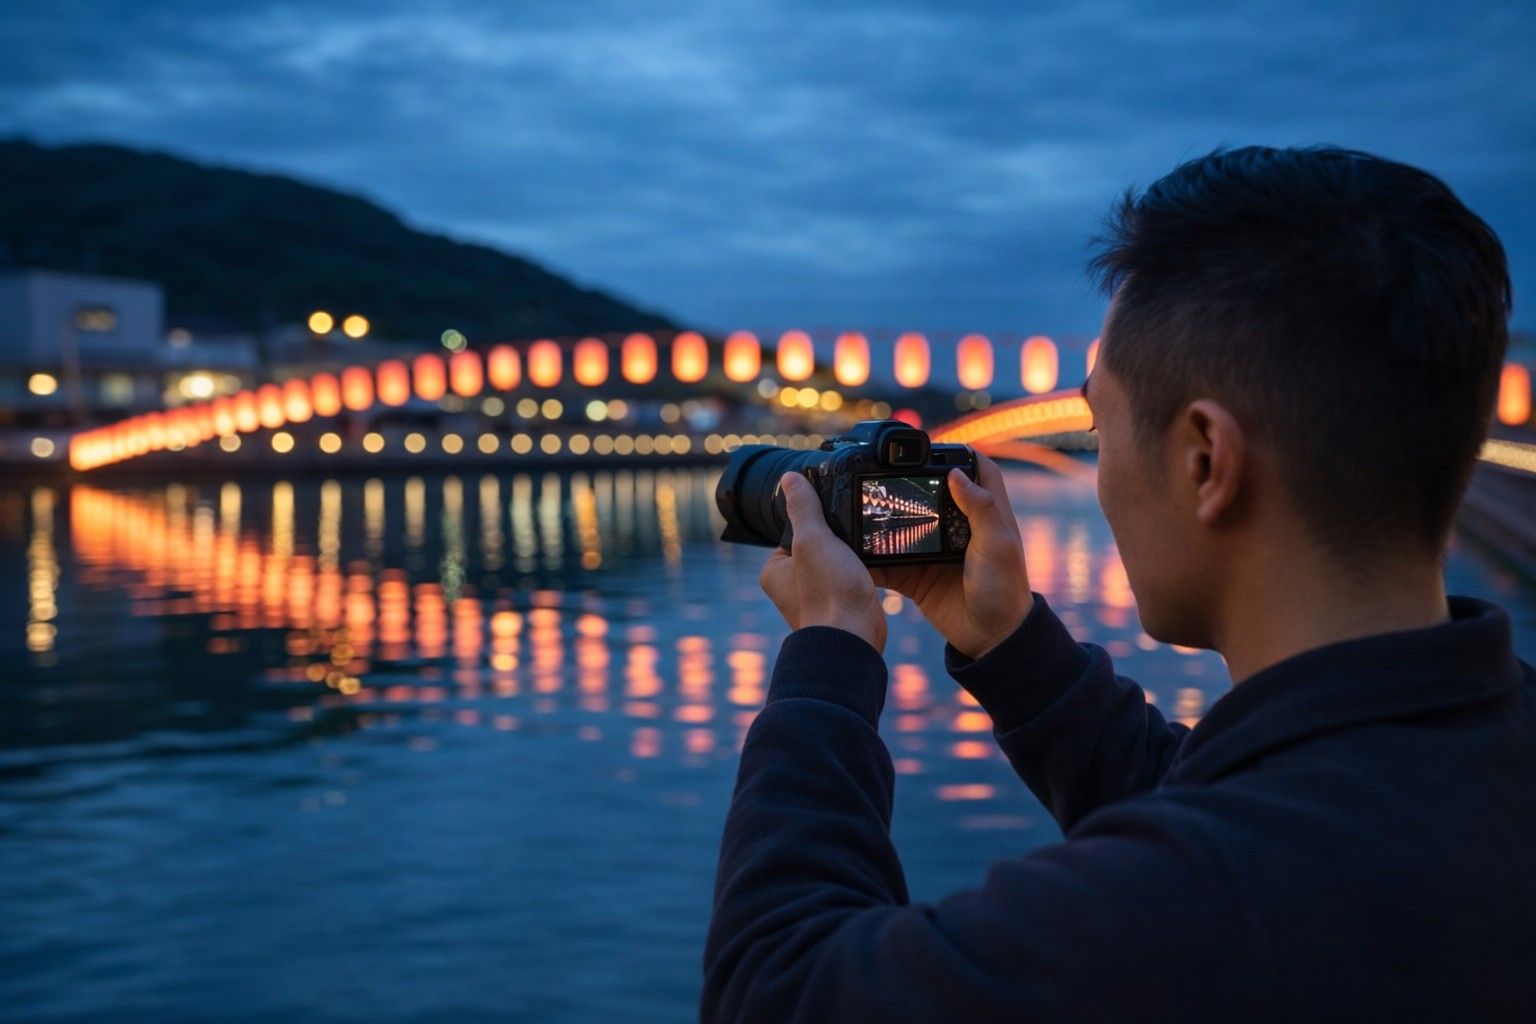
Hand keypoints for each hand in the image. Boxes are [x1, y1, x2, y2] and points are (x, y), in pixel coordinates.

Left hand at [759, 472, 886, 652]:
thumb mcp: (813, 540)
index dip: (815, 520)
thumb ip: (803, 509)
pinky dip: (860, 572)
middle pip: (817, 545)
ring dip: (850, 556)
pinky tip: (870, 570)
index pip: (792, 531)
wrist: (854, 640)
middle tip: (850, 535)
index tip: (832, 515)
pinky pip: (849, 579)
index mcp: (775, 570)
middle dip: (836, 540)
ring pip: (835, 561)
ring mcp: (816, 597)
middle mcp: (791, 585)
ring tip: (860, 553)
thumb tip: (789, 479)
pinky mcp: (840, 605)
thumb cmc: (828, 595)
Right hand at [869, 453, 1032, 659]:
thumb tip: (956, 473)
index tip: (932, 445)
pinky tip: (853, 550)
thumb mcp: (998, 545)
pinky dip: (872, 557)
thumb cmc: (1005, 588)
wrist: (992, 639)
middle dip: (907, 483)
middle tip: (879, 471)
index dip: (958, 453)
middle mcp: (957, 527)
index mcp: (984, 513)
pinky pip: (888, 561)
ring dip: (884, 519)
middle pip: (930, 493)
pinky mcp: (916, 574)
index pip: (976, 469)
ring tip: (858, 506)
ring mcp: (934, 550)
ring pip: (904, 525)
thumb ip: (980, 508)